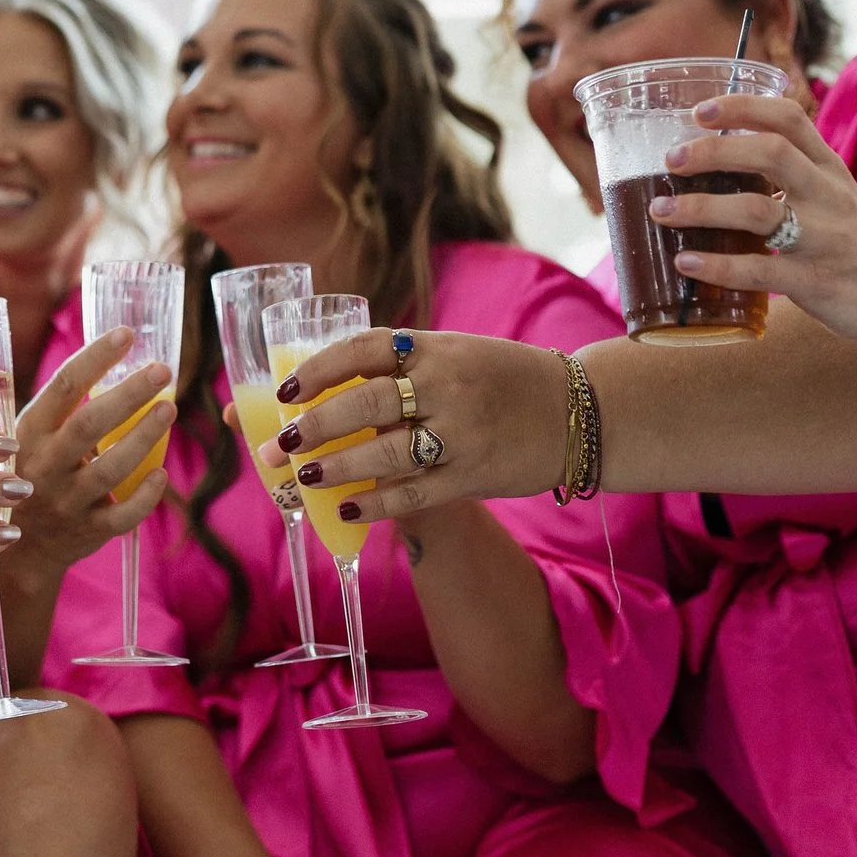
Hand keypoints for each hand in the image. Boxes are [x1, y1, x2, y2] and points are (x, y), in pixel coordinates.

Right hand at [4, 329, 172, 575]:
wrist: (18, 549)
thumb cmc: (31, 474)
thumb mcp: (28, 437)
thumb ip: (59, 407)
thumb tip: (110, 354)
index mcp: (28, 433)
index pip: (63, 387)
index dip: (95, 358)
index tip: (125, 334)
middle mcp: (44, 466)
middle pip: (89, 425)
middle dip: (128, 394)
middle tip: (161, 369)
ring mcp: (67, 501)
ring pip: (110, 469)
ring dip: (143, 437)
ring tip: (170, 407)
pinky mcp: (88, 532)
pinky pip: (122, 516)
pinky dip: (144, 496)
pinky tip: (161, 474)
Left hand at [259, 330, 571, 521]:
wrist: (580, 411)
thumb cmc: (505, 379)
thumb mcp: (457, 353)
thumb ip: (405, 365)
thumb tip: (330, 386)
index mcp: (437, 347)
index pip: (365, 349)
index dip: (319, 369)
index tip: (285, 391)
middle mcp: (447, 385)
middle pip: (366, 402)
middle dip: (314, 426)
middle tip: (277, 446)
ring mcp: (461, 433)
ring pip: (386, 451)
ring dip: (337, 466)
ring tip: (303, 475)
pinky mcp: (474, 475)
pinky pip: (415, 492)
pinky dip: (376, 503)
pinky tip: (345, 509)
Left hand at [653, 93, 856, 349]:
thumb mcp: (833, 193)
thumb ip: (789, 171)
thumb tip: (716, 156)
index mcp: (828, 167)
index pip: (789, 117)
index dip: (741, 107)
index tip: (698, 111)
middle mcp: (826, 195)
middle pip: (770, 153)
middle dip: (713, 151)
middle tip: (671, 160)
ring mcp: (822, 238)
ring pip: (758, 211)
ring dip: (701, 208)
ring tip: (661, 211)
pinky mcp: (815, 282)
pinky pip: (760, 270)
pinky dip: (717, 265)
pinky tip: (686, 261)